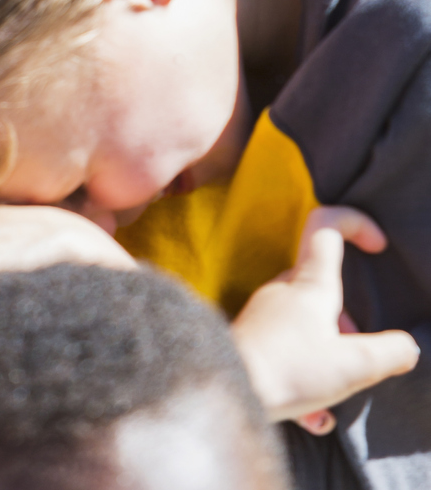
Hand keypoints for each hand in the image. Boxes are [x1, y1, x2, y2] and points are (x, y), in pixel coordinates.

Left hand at [232, 208, 418, 432]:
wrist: (230, 390)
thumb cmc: (290, 371)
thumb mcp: (354, 366)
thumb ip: (389, 353)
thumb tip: (408, 346)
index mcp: (310, 284)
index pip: (327, 228)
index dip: (355, 223)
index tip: (378, 246)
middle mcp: (284, 290)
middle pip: (324, 288)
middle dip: (348, 324)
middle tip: (356, 360)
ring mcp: (265, 312)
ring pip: (307, 325)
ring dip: (326, 358)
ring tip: (330, 400)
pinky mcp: (253, 337)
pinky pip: (287, 350)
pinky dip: (304, 378)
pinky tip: (310, 416)